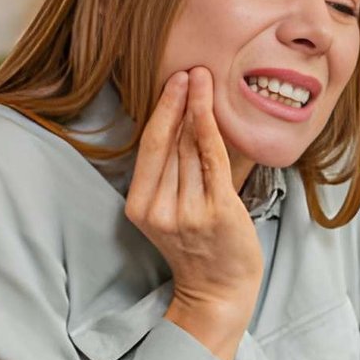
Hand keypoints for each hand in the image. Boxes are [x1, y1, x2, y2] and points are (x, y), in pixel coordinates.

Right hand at [125, 68, 263, 359]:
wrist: (220, 291)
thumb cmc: (203, 247)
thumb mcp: (176, 210)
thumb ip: (177, 172)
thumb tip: (185, 122)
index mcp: (140, 208)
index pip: (149, 149)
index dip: (161, 113)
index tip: (172, 82)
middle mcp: (158, 209)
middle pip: (169, 143)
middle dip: (178, 101)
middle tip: (189, 67)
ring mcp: (186, 211)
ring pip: (191, 147)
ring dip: (197, 108)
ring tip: (203, 77)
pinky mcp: (215, 211)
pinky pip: (211, 158)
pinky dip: (209, 126)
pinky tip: (208, 101)